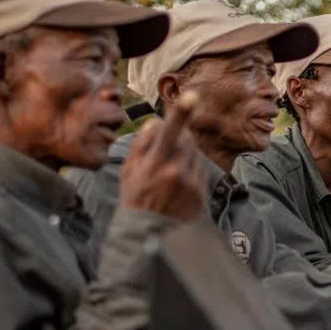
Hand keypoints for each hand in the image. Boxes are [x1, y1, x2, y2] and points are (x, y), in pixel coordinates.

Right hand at [119, 92, 206, 220]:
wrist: (149, 234)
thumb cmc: (134, 198)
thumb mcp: (128, 171)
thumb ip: (141, 145)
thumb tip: (155, 123)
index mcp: (156, 164)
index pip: (170, 132)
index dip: (181, 113)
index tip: (191, 96)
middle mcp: (177, 172)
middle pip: (186, 138)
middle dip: (178, 137)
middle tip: (163, 151)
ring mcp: (192, 183)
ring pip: (194, 153)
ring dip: (184, 154)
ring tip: (168, 173)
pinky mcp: (202, 192)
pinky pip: (199, 170)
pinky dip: (190, 170)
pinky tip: (177, 185)